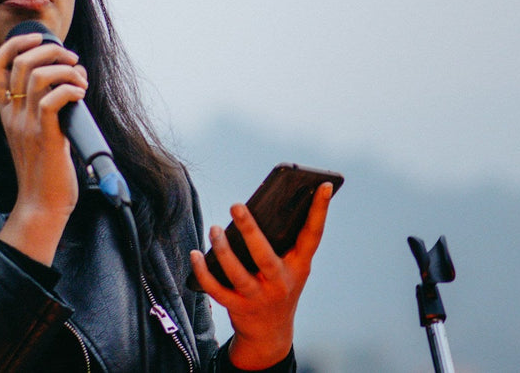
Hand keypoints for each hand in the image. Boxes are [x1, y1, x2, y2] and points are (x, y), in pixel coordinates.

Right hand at [0, 32, 88, 264]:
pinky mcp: (46, 136)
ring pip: (38, 76)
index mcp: (7, 112)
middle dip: (51, 50)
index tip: (38, 39)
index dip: (15, 44)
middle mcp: (12, 115)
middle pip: (21, 62)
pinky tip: (81, 95)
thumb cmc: (45, 170)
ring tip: (80, 78)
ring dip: (65, 68)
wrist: (41, 205)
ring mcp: (27, 125)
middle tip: (72, 59)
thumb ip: (48, 105)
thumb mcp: (39, 132)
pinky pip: (53, 99)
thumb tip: (75, 76)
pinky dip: (71, 89)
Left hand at [189, 182, 333, 369]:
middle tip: (236, 205)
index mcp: (298, 266)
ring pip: (237, 274)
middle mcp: (281, 282)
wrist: (271, 334)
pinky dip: (203, 271)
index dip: (320, 210)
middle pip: (265, 256)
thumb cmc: (278, 286)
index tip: (323, 184)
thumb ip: (281, 242)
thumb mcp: (289, 267)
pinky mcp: (238, 308)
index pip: (313, 235)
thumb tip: (257, 205)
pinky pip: (217, 289)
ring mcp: (259, 297)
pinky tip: (196, 254)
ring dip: (223, 250)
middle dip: (250, 231)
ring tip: (214, 229)